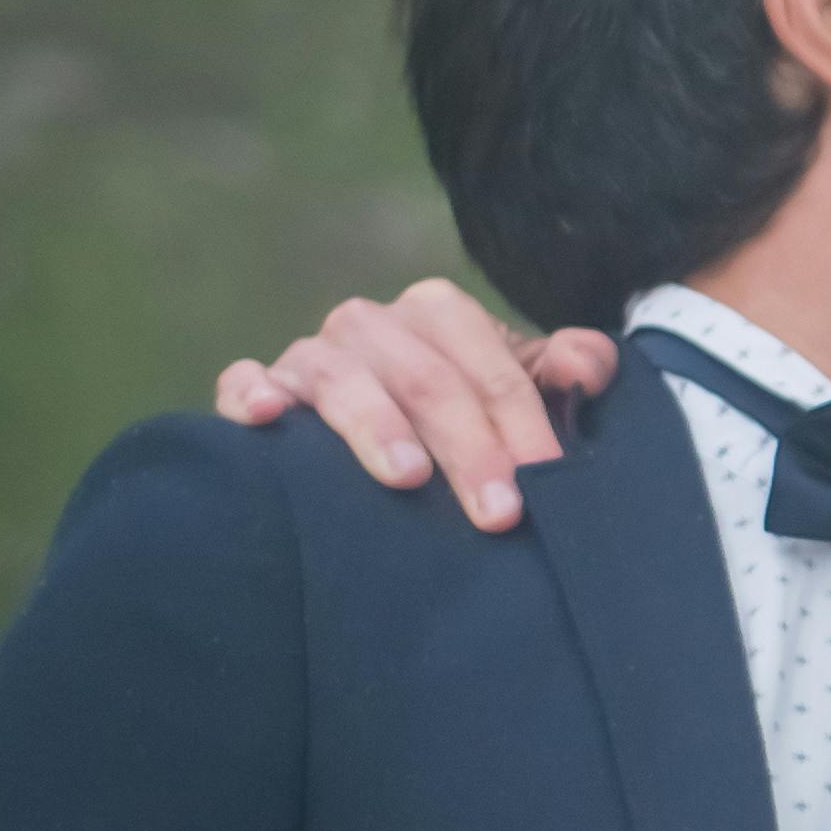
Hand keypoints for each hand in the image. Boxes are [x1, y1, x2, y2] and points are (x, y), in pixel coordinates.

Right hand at [214, 276, 616, 530]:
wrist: (380, 449)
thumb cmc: (461, 424)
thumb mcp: (518, 399)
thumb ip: (561, 377)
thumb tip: (587, 364)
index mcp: (437, 316)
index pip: (487, 361)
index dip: (522, 421)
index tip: (547, 478)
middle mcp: (370, 326)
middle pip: (424, 376)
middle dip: (468, 446)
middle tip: (499, 514)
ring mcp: (309, 357)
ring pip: (340, 374)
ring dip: (376, 424)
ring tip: (408, 478)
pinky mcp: (256, 390)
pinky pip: (243, 381)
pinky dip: (252, 393)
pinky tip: (273, 418)